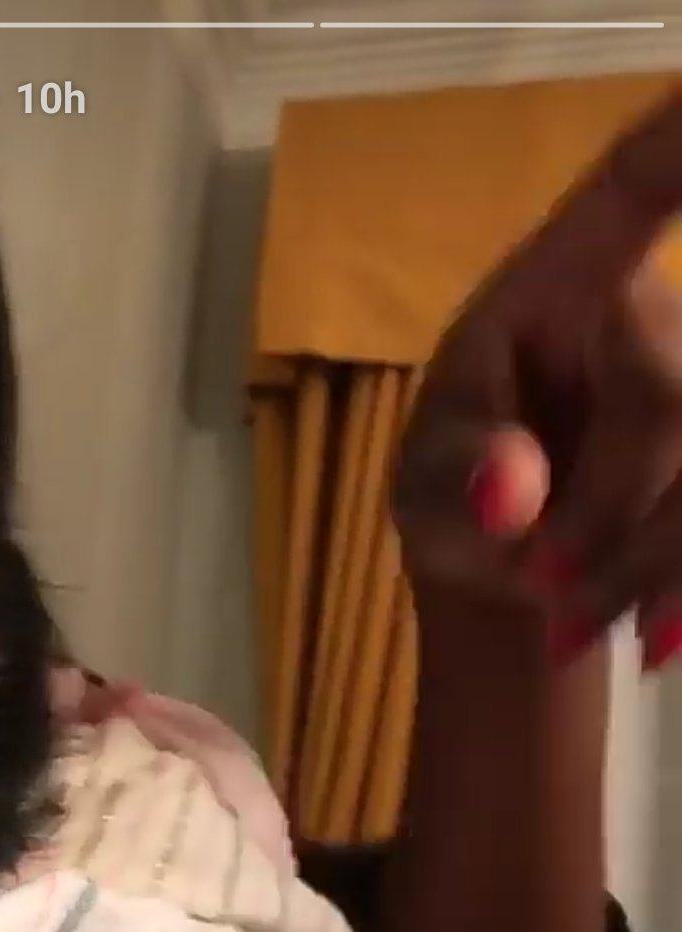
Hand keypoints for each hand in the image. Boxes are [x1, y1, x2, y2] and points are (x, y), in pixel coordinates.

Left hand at [394, 90, 681, 665]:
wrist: (513, 579)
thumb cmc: (457, 499)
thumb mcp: (429, 493)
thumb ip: (463, 479)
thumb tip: (510, 491)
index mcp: (561, 285)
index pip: (638, 185)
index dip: (678, 145)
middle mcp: (651, 315)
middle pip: (671, 388)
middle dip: (609, 507)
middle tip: (540, 581)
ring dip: (644, 562)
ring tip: (568, 618)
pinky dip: (681, 586)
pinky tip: (647, 632)